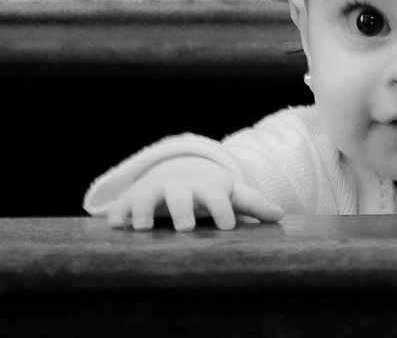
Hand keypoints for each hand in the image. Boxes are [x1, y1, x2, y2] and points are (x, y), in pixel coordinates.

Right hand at [106, 157, 284, 230]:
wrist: (180, 169)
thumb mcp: (232, 193)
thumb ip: (254, 204)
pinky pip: (125, 202)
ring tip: (143, 228)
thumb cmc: (210, 190)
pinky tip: (115, 225)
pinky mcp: (136, 195)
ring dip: (145, 209)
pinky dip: (119, 211)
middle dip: (183, 209)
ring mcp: (157, 189)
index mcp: (207, 188)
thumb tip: (281, 215)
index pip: (217, 198)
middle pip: (182, 195)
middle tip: (186, 227)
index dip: (223, 210)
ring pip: (149, 195)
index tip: (229, 226)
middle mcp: (181, 187)